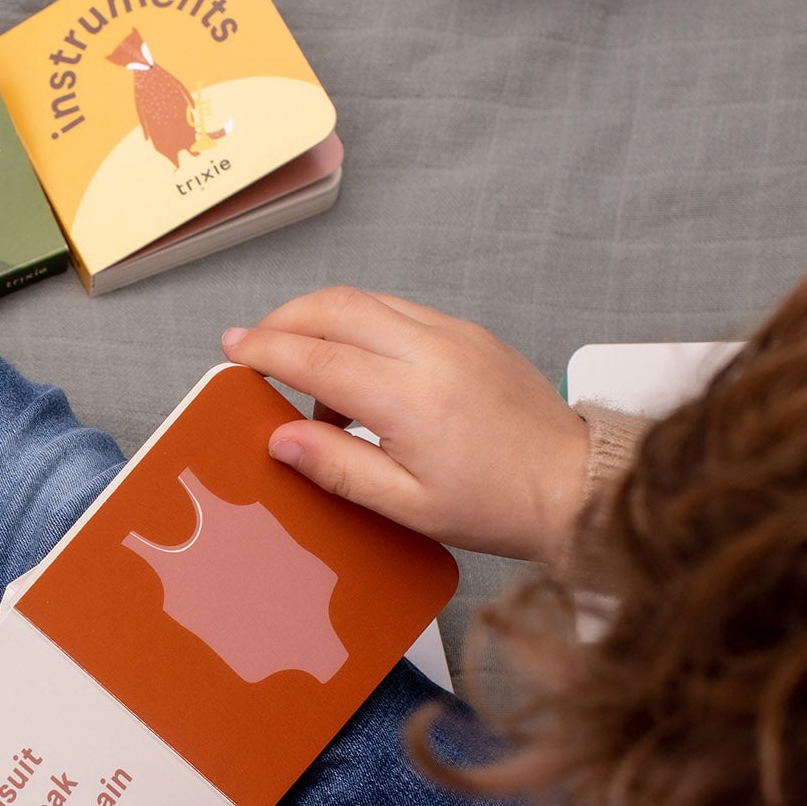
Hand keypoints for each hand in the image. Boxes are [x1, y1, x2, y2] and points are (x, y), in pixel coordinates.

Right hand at [221, 286, 590, 560]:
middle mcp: (432, 351)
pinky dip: (360, 328)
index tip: (233, 350)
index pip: (317, 358)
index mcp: (410, 398)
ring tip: (304, 371)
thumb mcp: (406, 505)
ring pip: (367, 301)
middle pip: (336, 307)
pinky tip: (356, 374)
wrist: (573, 484)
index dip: (267, 351)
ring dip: (321, 320)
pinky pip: (398, 312)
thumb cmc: (497, 505)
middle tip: (254, 346)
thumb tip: (281, 439)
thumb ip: (337, 467)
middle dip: (284, 319)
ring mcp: (454, 334)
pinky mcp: (468, 333)